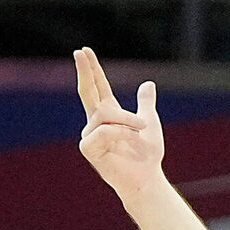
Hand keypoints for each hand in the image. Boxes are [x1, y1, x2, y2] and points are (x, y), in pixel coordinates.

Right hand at [74, 49, 166, 199]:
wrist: (147, 178)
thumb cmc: (147, 155)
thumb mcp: (150, 122)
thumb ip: (145, 104)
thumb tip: (148, 84)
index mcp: (109, 114)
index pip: (98, 86)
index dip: (92, 69)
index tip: (84, 51)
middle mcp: (96, 122)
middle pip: (87, 91)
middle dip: (84, 71)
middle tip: (80, 51)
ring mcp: (90, 135)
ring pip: (105, 114)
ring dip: (128, 120)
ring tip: (141, 131)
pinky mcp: (89, 148)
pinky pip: (104, 130)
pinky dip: (120, 133)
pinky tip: (130, 140)